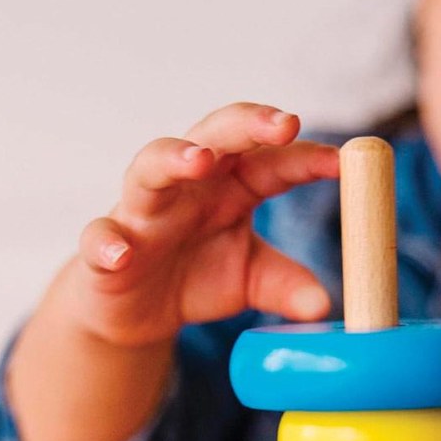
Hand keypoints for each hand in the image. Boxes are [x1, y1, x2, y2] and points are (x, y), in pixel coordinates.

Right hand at [68, 101, 339, 346]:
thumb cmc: (197, 279)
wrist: (138, 315)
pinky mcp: (105, 248)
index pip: (270, 160)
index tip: (340, 163)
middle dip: (248, 125)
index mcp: (231, 188)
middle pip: (214, 137)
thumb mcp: (251, 282)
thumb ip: (287, 285)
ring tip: (201, 160)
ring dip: (174, 157)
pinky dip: (108, 242)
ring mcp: (142, 212)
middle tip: (285, 125)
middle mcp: (187, 188)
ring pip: (151, 167)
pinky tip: (122, 253)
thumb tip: (325, 306)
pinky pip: (100, 236)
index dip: (305, 158)